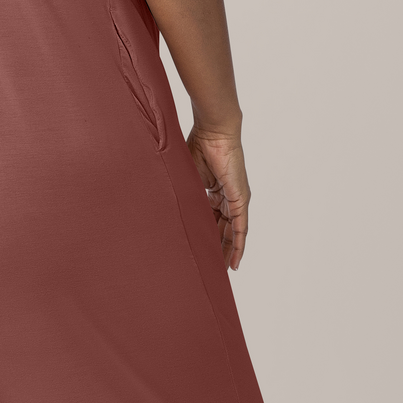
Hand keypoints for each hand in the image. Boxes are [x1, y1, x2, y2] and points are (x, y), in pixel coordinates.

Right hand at [187, 126, 249, 269]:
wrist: (213, 132)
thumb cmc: (198, 145)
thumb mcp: (186, 178)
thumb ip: (181, 193)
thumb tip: (162, 205)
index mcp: (214, 192)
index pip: (212, 220)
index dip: (207, 237)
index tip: (201, 252)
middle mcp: (228, 197)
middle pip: (224, 230)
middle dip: (219, 250)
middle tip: (213, 268)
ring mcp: (236, 199)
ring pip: (233, 233)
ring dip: (228, 253)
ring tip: (222, 271)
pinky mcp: (241, 199)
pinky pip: (241, 228)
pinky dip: (239, 245)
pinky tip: (235, 262)